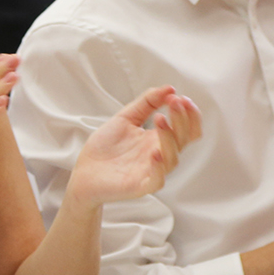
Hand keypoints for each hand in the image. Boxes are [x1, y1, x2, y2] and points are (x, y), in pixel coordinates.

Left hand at [65, 86, 201, 207]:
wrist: (84, 171)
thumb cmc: (105, 147)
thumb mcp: (126, 117)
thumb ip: (147, 102)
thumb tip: (169, 88)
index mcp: (158, 139)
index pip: (186, 128)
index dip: (189, 114)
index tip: (180, 98)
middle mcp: (159, 154)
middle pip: (184, 140)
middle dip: (182, 119)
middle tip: (175, 102)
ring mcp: (151, 171)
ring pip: (173, 158)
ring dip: (169, 137)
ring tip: (159, 119)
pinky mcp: (140, 186)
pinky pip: (157, 180)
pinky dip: (159, 168)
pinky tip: (155, 153)